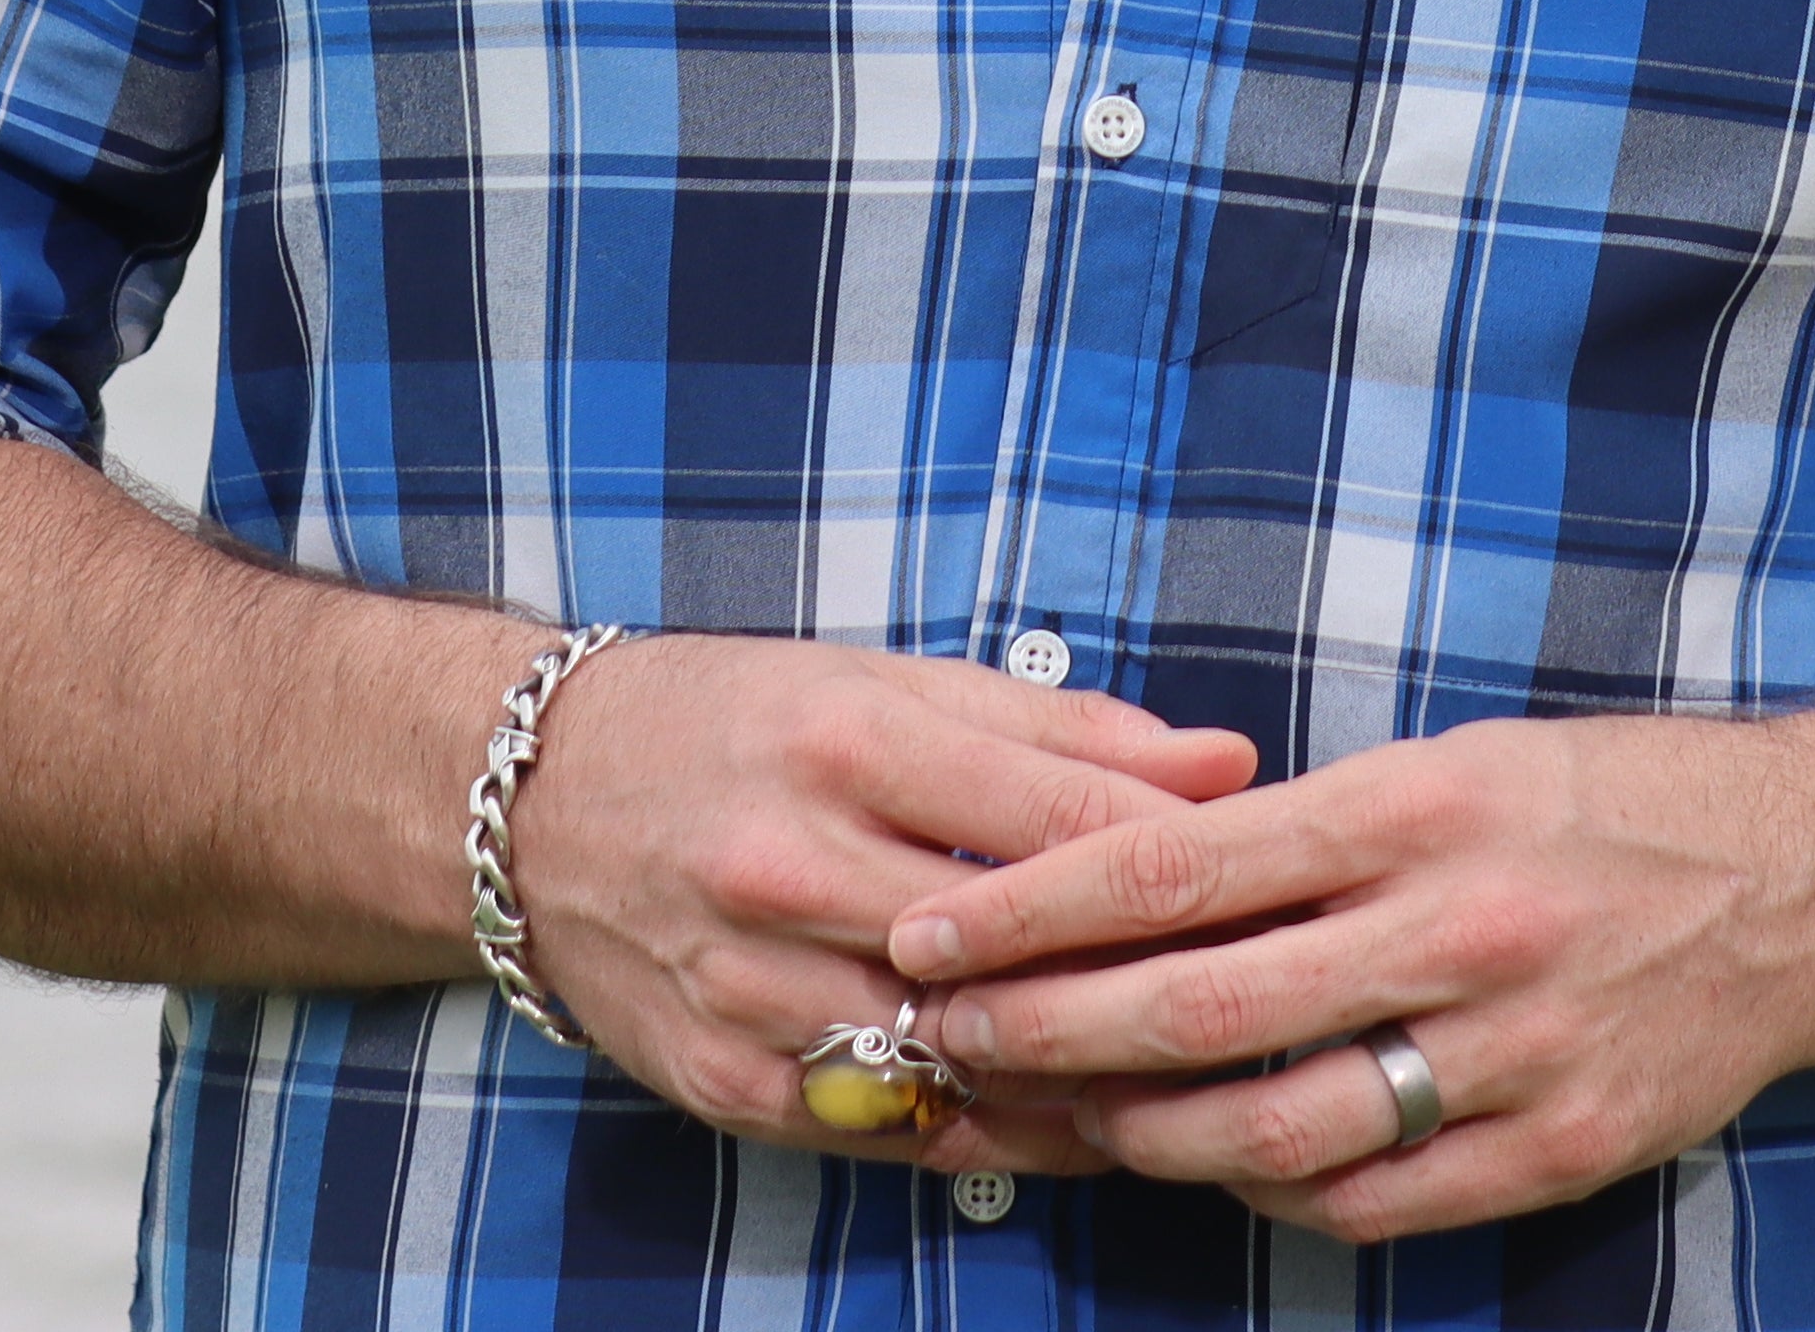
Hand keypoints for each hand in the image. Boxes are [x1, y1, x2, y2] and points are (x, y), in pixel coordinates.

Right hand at [512, 638, 1259, 1182]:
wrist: (534, 801)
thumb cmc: (736, 720)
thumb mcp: (887, 682)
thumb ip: (1062, 731)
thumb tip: (1227, 761)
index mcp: (851, 741)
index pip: (1063, 818)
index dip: (1187, 858)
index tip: (1279, 876)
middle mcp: (798, 868)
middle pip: (1023, 952)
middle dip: (1155, 980)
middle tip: (1272, 1000)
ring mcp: (756, 988)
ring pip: (969, 1062)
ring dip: (1090, 1079)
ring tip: (1202, 1081)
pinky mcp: (730, 1082)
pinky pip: (896, 1130)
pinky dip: (999, 1132)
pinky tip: (1083, 1124)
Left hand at [890, 705, 1814, 1239]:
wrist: (1808, 882)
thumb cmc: (1610, 800)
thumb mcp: (1460, 761)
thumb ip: (1317, 829)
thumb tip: (1146, 875)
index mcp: (1417, 807)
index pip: (1178, 864)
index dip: (1038, 905)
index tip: (937, 928)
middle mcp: (1452, 930)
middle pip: (1198, 1009)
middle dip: (1047, 1032)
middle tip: (946, 1035)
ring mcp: (1505, 1056)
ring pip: (1267, 1128)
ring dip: (1137, 1134)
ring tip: (1055, 1115)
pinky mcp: (1551, 1151)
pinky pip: (1366, 1198)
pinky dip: (1265, 1188)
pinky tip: (1208, 1162)